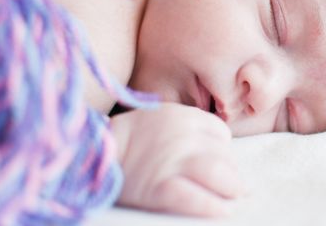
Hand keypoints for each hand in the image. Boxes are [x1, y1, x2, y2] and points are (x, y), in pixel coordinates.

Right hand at [109, 102, 243, 216]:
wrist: (92, 154)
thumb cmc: (131, 138)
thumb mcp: (161, 117)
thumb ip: (188, 127)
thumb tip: (223, 151)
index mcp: (183, 115)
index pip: (220, 133)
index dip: (223, 150)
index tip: (219, 163)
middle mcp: (181, 135)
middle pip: (223, 155)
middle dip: (230, 173)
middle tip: (231, 187)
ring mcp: (170, 161)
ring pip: (217, 174)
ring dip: (231, 189)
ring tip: (232, 200)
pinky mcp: (158, 187)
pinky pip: (194, 198)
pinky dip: (213, 206)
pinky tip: (222, 211)